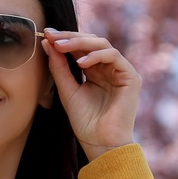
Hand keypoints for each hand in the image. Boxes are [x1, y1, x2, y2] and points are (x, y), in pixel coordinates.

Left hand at [42, 27, 139, 158]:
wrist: (101, 144)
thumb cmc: (85, 122)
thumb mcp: (66, 90)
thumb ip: (59, 67)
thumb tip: (47, 42)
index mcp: (95, 71)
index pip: (81, 47)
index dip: (64, 39)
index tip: (46, 34)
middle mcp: (109, 68)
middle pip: (91, 41)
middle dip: (70, 37)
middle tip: (52, 36)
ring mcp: (121, 71)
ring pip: (102, 44)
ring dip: (80, 43)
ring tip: (61, 47)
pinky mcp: (131, 77)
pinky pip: (114, 56)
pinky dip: (96, 55)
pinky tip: (81, 63)